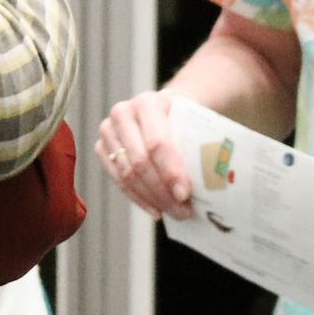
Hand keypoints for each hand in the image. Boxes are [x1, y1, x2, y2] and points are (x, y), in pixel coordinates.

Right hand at [97, 89, 193, 219]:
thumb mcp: (194, 120)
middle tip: (182, 210)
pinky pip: (117, 179)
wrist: (164, 107)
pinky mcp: (101, 147)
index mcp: (148, 102)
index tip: (184, 194)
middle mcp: (122, 113)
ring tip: (173, 212)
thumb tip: (212, 181)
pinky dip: (137, 198)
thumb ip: (198, 144)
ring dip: (151, 198)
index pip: (157, 143)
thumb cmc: (183, 116)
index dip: (170, 171)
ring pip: (126, 174)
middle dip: (161, 191)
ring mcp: (108, 130)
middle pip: (139, 161)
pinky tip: (155, 209)